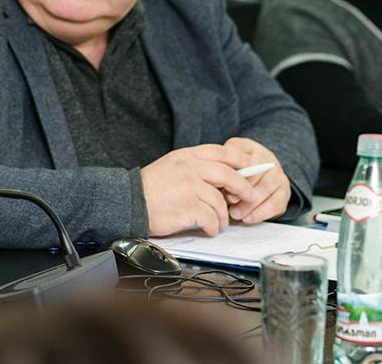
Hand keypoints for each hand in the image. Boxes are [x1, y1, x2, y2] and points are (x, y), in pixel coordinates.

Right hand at [141, 144, 258, 236]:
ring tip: (219, 223)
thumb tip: (223, 176)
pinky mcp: (189, 208)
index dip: (240, 159)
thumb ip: (195, 166)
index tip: (252, 166)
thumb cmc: (150, 187)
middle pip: (228, 175)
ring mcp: (190, 188)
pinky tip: (208, 229)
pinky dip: (213, 227)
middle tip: (249, 197)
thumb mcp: (172, 166)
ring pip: (221, 202)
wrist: (130, 202)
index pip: (220, 152)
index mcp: (186, 156)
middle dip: (243, 188)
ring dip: (224, 216)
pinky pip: (212, 219)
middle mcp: (189, 169)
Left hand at [222, 137, 290, 224]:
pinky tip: (248, 219)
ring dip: (250, 205)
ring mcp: (279, 175)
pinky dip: (261, 213)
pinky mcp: (284, 192)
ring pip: (267, 189)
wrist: (257, 174)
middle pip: (258, 174)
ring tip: (236, 214)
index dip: (236, 175)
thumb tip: (220, 186)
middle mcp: (267, 159)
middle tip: (230, 203)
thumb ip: (222, 170)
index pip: (243, 157)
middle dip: (243, 191)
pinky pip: (276, 204)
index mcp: (249, 148)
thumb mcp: (224, 163)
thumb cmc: (234, 169)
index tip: (226, 189)